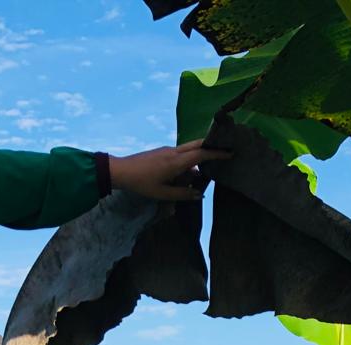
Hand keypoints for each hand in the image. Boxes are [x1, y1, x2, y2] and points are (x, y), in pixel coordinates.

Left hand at [107, 139, 229, 200]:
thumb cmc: (142, 183)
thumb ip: (183, 194)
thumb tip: (199, 194)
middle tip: (225, 149)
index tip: (229, 152)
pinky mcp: (162, 152)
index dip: (216, 153)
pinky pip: (181, 154)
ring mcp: (167, 150)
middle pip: (196, 145)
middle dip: (211, 146)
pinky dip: (190, 159)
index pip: (200, 154)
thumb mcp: (163, 193)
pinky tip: (191, 170)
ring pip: (188, 149)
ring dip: (200, 154)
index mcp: (176, 162)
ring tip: (211, 164)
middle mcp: (173, 152)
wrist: (121, 171)